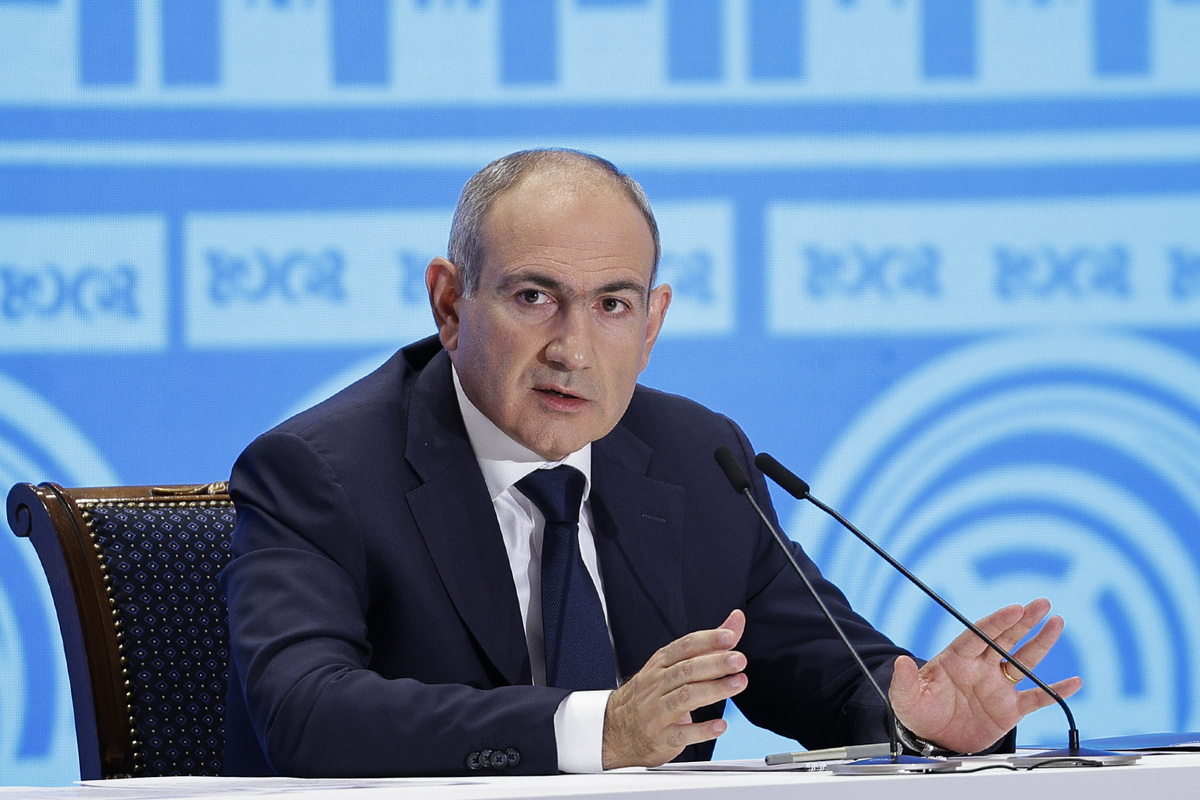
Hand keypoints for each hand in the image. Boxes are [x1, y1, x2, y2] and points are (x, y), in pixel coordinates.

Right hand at [601, 610, 747, 768]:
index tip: (730, 637)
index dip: (708, 640)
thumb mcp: (675, 664)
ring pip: (685, 697)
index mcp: (662, 663)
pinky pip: (682, 733)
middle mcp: (658, 683)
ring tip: (737, 684)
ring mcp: (658, 710)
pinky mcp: (662, 736)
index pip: (685, 646)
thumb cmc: (654, 692)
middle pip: (687, 670)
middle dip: (715, 663)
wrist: (620, 728)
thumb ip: (710, 644)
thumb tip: (736, 619)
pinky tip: (720, 726)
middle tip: (739, 660)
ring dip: (714, 690)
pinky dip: (702, 729)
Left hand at [889, 598, 1081, 753]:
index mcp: (956, 659)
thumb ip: (905, 680)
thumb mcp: (905, 698)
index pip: (979, 635)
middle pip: (1005, 640)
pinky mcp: (1009, 710)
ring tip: (1057, 623)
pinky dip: (1055, 691)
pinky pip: (1036, 698)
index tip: (1014, 608)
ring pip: (1023, 662)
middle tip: (1041, 604)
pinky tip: (1074, 682)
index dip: (997, 622)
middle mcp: (980, 668)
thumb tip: (900, 662)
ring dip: (1040, 644)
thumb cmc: (919, 711)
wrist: (931, 739)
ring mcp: (997, 687)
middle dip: (1023, 622)